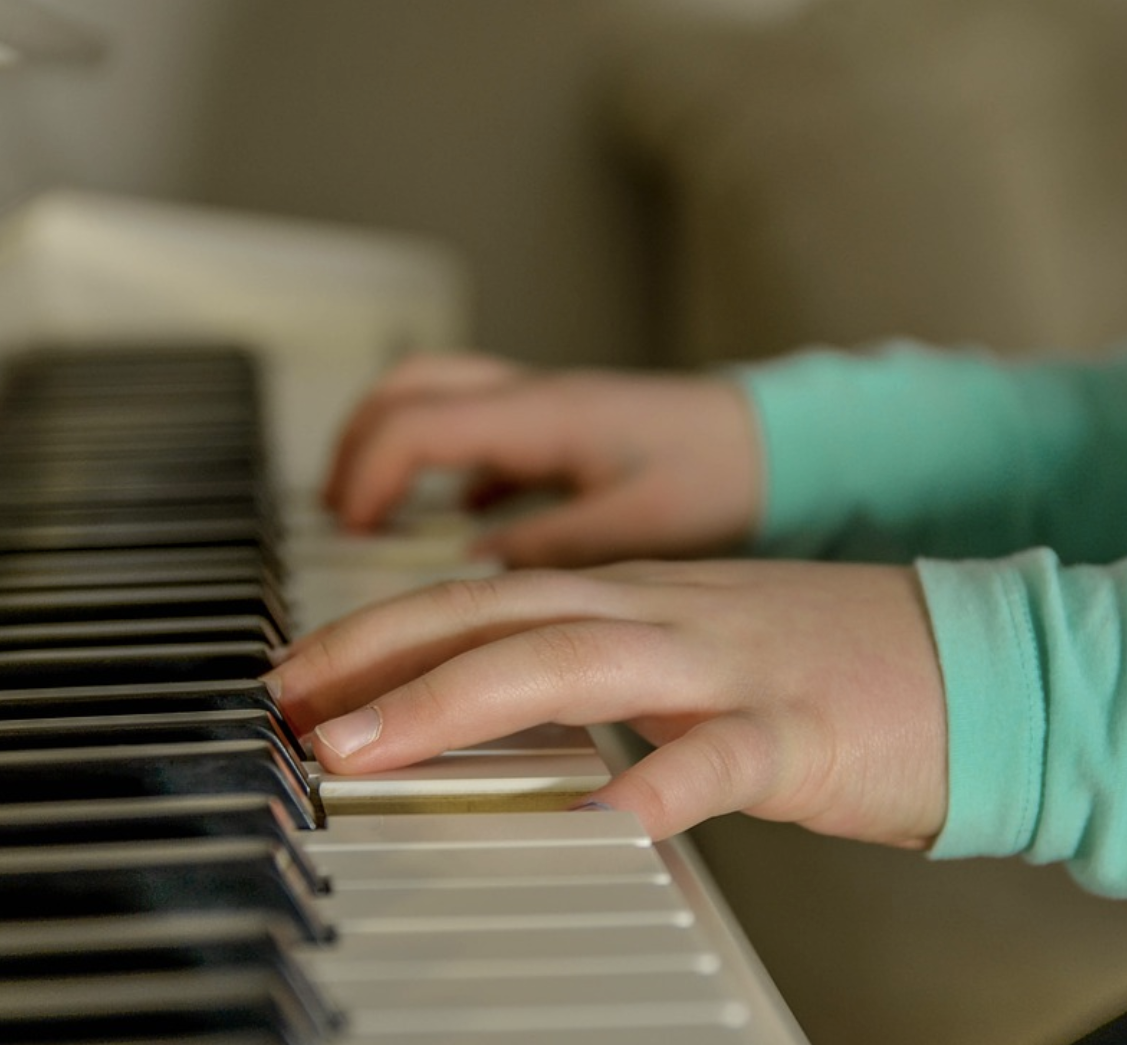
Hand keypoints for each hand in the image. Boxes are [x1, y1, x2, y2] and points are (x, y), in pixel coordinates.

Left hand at [267, 560, 948, 846]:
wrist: (992, 664)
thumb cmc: (844, 673)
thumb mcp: (708, 653)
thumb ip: (613, 672)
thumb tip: (511, 709)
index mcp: (643, 600)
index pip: (486, 598)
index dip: (381, 630)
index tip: (300, 675)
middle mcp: (667, 615)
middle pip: (498, 616)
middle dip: (376, 657)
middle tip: (285, 708)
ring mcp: (731, 666)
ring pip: (574, 664)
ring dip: (455, 701)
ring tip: (363, 745)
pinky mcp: (802, 731)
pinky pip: (722, 756)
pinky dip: (656, 782)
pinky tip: (600, 818)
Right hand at [322, 352, 762, 567]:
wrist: (790, 449)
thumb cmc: (729, 477)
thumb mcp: (639, 527)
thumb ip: (551, 548)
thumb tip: (471, 571)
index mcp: (544, 416)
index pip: (414, 426)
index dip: (365, 478)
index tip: (350, 535)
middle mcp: (537, 401)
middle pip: (407, 392)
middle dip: (356, 448)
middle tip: (337, 517)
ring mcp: (550, 413)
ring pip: (440, 405)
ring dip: (396, 452)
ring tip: (376, 521)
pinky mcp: (570, 435)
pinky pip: (485, 437)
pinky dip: (450, 472)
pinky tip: (458, 528)